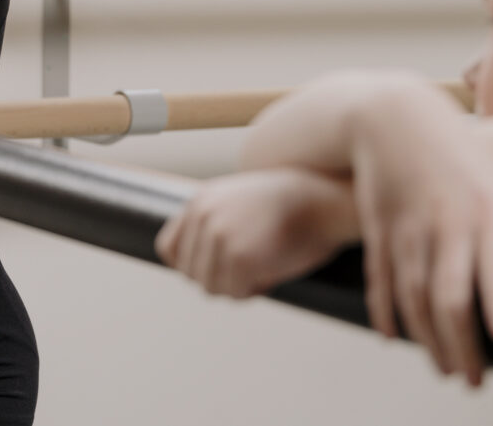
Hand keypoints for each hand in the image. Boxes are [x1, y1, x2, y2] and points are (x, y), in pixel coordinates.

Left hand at [156, 169, 354, 298]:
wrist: (323, 199)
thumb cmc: (290, 205)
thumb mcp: (238, 202)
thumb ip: (213, 225)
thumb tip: (195, 271)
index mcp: (199, 203)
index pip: (169, 250)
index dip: (192, 266)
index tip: (216, 270)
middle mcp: (202, 217)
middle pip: (192, 274)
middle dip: (220, 278)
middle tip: (252, 270)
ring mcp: (218, 237)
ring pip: (211, 287)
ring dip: (236, 286)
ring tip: (263, 270)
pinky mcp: (239, 258)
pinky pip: (236, 293)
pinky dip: (254, 290)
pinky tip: (272, 274)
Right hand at [348, 87, 492, 385]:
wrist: (388, 114)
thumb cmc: (455, 151)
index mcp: (482, 208)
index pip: (491, 263)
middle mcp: (442, 221)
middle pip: (446, 296)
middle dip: (459, 345)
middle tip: (471, 380)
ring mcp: (404, 227)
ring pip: (412, 298)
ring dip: (427, 341)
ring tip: (445, 369)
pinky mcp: (376, 230)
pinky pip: (380, 281)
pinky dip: (385, 313)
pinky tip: (394, 336)